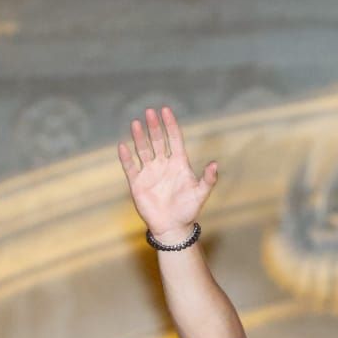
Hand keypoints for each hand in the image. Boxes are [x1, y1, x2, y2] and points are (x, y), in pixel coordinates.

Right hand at [117, 106, 218, 244]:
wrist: (173, 227)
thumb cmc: (189, 210)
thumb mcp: (201, 194)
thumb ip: (208, 179)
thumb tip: (214, 163)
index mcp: (178, 163)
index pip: (174, 139)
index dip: (170, 125)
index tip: (165, 110)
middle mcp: (163, 164)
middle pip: (157, 140)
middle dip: (154, 126)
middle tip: (150, 111)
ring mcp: (149, 172)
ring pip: (143, 150)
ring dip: (139, 137)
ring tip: (136, 123)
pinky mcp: (137, 183)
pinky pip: (130, 167)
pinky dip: (126, 157)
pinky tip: (123, 146)